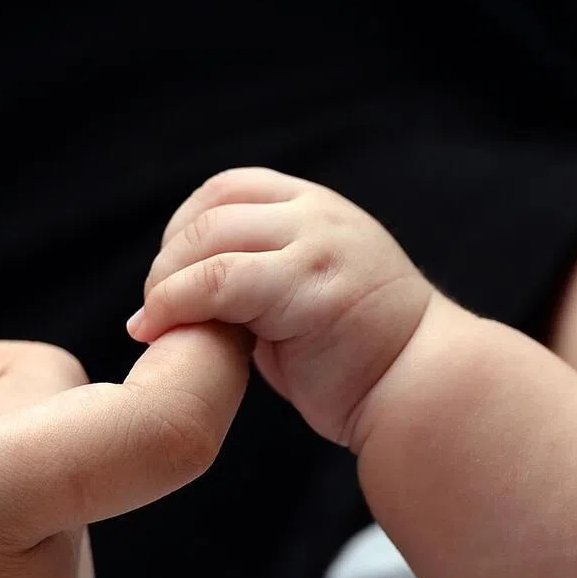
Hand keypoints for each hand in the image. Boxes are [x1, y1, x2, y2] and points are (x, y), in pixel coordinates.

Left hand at [129, 167, 431, 444]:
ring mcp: (318, 246)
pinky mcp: (311, 287)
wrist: (423, 389)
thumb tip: (183, 286)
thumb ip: (258, 274)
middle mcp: (318, 215)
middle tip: (153, 308)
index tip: (167, 276)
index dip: (183, 226)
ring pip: (209, 240)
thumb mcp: (306, 292)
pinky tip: (157, 331)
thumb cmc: (359, 357)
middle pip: (212, 211)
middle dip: (168, 259)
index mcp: (316, 208)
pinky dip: (176, 303)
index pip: (228, 189)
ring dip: (165, 282)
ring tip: (153, 323)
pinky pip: (221, 280)